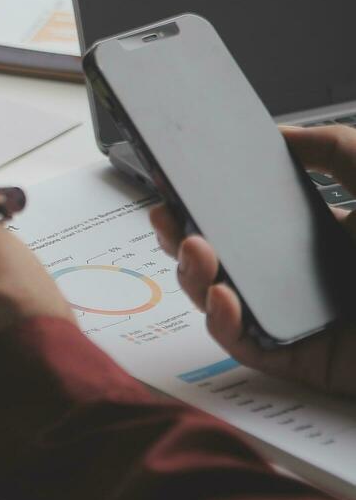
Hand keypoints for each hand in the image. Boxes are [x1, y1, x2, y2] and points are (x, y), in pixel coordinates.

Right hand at [149, 124, 355, 396]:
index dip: (207, 209)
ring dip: (194, 278)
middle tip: (167, 218)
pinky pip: (250, 347)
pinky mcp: (308, 363)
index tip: (178, 189)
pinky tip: (223, 296)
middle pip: (225, 262)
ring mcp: (307, 322)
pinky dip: (224, 323)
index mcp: (327, 235)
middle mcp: (310, 278)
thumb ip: (332, 148)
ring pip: (226, 305)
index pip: (250, 223)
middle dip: (183, 240)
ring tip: (194, 249)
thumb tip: (278, 136)